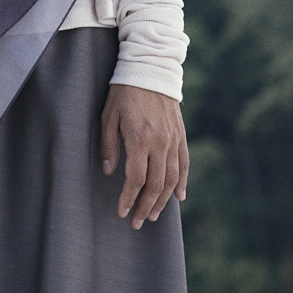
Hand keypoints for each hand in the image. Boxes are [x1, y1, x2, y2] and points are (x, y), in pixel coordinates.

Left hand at [99, 85, 187, 228]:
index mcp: (140, 138)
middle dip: (146, 206)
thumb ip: (109, 145)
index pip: (136, 179)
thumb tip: (110, 172)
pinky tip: (179, 197)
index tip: (121, 212)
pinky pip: (184, 164)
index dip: (129, 198)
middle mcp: (160, 142)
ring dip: (163, 200)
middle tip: (137, 222)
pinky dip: (182, 182)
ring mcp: (173, 139)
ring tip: (153, 215)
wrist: (150, 69)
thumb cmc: (123, 93)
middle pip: (156, 184)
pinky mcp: (180, 135)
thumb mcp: (108, 116)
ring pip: (172, 178)